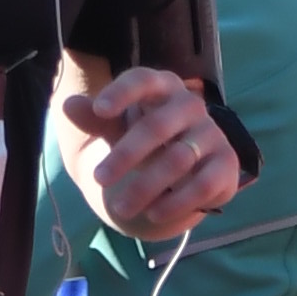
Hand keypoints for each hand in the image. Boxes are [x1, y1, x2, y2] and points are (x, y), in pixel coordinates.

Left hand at [55, 56, 240, 241]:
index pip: (143, 81)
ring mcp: (212, 134)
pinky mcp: (226, 164)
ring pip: (178, 159)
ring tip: (120, 208)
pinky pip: (203, 184)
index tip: (99, 110)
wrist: (188, 167)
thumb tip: (69, 105)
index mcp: (163, 87)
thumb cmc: (146, 140)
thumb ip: (96, 119)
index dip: (122, 93)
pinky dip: (177, 202)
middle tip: (99, 178)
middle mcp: (191, 105)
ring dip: (146, 186)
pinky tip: (153, 214)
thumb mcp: (117, 128)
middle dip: (126, 155)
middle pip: (157, 126)